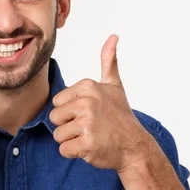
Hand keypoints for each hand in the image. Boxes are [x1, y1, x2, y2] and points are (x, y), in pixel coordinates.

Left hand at [49, 35, 151, 171]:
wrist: (135, 146)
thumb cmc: (120, 116)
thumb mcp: (114, 86)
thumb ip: (109, 61)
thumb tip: (113, 36)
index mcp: (88, 86)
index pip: (57, 102)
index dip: (70, 111)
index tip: (89, 113)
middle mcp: (87, 102)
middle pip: (54, 118)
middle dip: (68, 126)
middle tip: (90, 127)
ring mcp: (88, 124)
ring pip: (58, 135)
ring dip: (72, 141)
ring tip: (91, 137)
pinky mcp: (87, 144)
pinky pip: (64, 150)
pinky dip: (75, 153)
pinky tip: (91, 148)